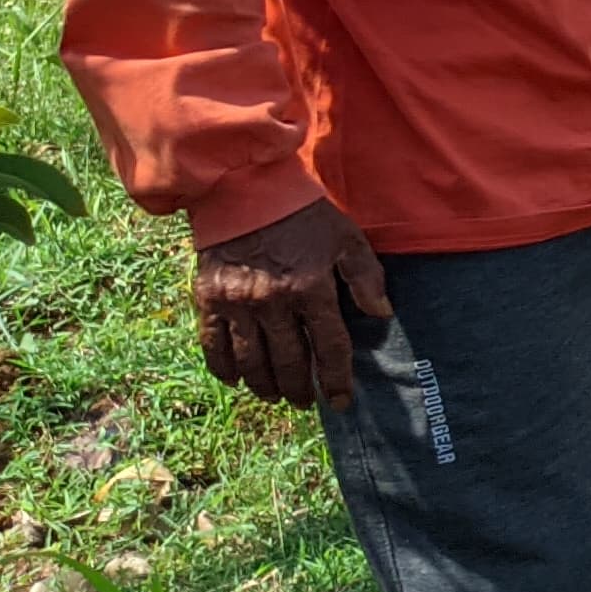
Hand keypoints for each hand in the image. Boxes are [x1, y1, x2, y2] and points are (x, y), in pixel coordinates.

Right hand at [194, 197, 384, 410]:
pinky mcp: (208, 299)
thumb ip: (366, 277)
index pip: (329, 348)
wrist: (245, 189)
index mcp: (311, 288)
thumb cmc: (303, 216)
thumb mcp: (346, 238)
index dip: (336, 379)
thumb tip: (381, 314)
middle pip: (289, 361)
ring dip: (265, 386)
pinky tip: (237, 381)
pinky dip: (224, 369)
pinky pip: (213, 346)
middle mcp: (273, 302)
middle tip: (306, 402)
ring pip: (252, 361)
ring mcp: (237, 303)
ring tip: (276, 396)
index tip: (341, 402)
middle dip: (300, 389)